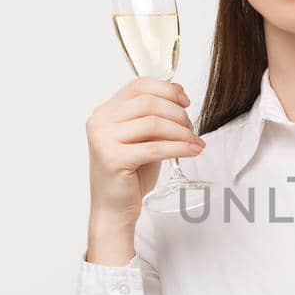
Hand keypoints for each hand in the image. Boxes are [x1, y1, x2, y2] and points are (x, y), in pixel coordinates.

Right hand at [85, 77, 204, 225]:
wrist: (114, 209)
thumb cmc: (130, 174)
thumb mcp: (142, 139)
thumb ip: (153, 118)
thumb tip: (180, 98)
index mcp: (105, 112)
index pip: (138, 86)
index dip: (166, 89)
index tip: (186, 101)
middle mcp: (99, 121)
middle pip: (148, 102)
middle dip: (177, 113)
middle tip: (192, 128)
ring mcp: (103, 140)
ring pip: (153, 123)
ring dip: (181, 131)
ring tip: (194, 141)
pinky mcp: (113, 159)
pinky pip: (154, 147)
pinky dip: (179, 147)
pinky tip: (193, 150)